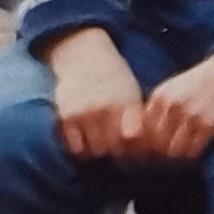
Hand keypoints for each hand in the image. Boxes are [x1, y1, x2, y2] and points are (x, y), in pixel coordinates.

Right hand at [45, 29, 143, 162]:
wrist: (82, 58)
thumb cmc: (114, 81)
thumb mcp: (133, 94)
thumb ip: (138, 120)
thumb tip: (148, 152)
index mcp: (126, 102)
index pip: (134, 138)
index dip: (138, 150)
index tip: (139, 152)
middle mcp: (104, 108)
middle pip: (115, 148)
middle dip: (120, 155)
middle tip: (121, 153)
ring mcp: (83, 113)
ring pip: (95, 151)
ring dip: (101, 154)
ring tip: (104, 147)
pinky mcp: (64, 117)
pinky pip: (74, 148)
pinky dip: (82, 151)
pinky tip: (88, 144)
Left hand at [128, 55, 213, 165]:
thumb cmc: (201, 81)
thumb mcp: (173, 88)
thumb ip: (158, 107)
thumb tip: (145, 134)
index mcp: (160, 97)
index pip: (143, 130)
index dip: (146, 143)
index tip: (152, 148)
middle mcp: (173, 106)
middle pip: (156, 143)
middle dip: (160, 152)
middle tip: (167, 155)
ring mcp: (191, 115)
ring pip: (173, 150)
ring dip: (177, 154)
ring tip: (182, 153)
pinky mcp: (209, 124)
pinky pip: (194, 150)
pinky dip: (193, 154)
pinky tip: (195, 149)